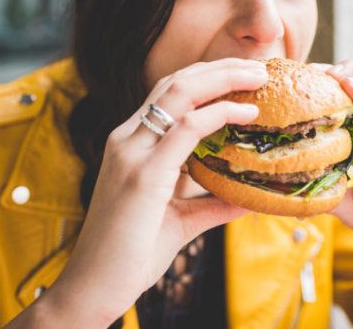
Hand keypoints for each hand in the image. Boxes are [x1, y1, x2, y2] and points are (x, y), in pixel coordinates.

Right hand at [34, 58, 266, 326]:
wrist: (93, 287)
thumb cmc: (131, 253)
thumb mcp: (179, 219)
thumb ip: (212, 204)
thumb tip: (250, 197)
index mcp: (131, 144)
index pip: (169, 93)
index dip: (208, 77)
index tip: (243, 76)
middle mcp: (127, 139)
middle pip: (176, 82)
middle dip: (220, 68)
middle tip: (259, 66)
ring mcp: (131, 153)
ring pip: (179, 93)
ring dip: (223, 79)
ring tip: (258, 76)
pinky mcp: (142, 174)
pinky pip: (184, 129)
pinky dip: (218, 114)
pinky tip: (245, 114)